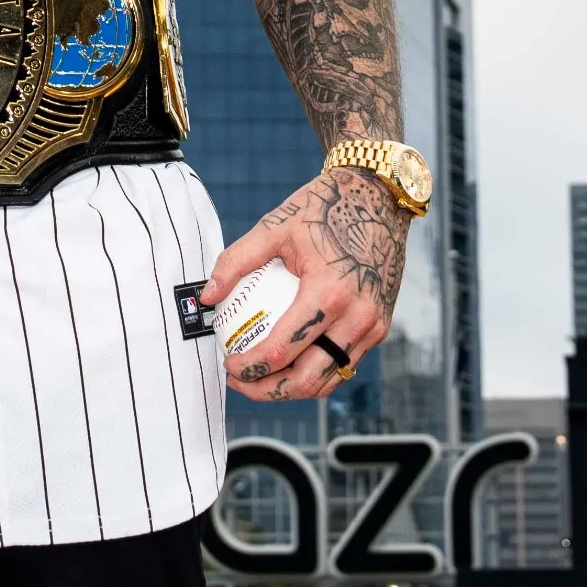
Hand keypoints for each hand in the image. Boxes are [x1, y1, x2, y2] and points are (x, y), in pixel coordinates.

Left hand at [204, 164, 408, 402]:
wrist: (378, 197)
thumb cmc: (324, 207)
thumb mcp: (274, 227)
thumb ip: (236, 261)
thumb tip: (207, 296)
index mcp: (328, 292)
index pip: (282, 350)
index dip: (249, 366)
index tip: (227, 364)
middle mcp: (357, 316)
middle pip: (306, 379)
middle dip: (267, 389)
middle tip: (239, 381)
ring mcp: (373, 326)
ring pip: (328, 380)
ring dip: (291, 389)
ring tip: (261, 379)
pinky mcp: (380, 327)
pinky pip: (345, 363)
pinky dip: (316, 373)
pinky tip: (290, 364)